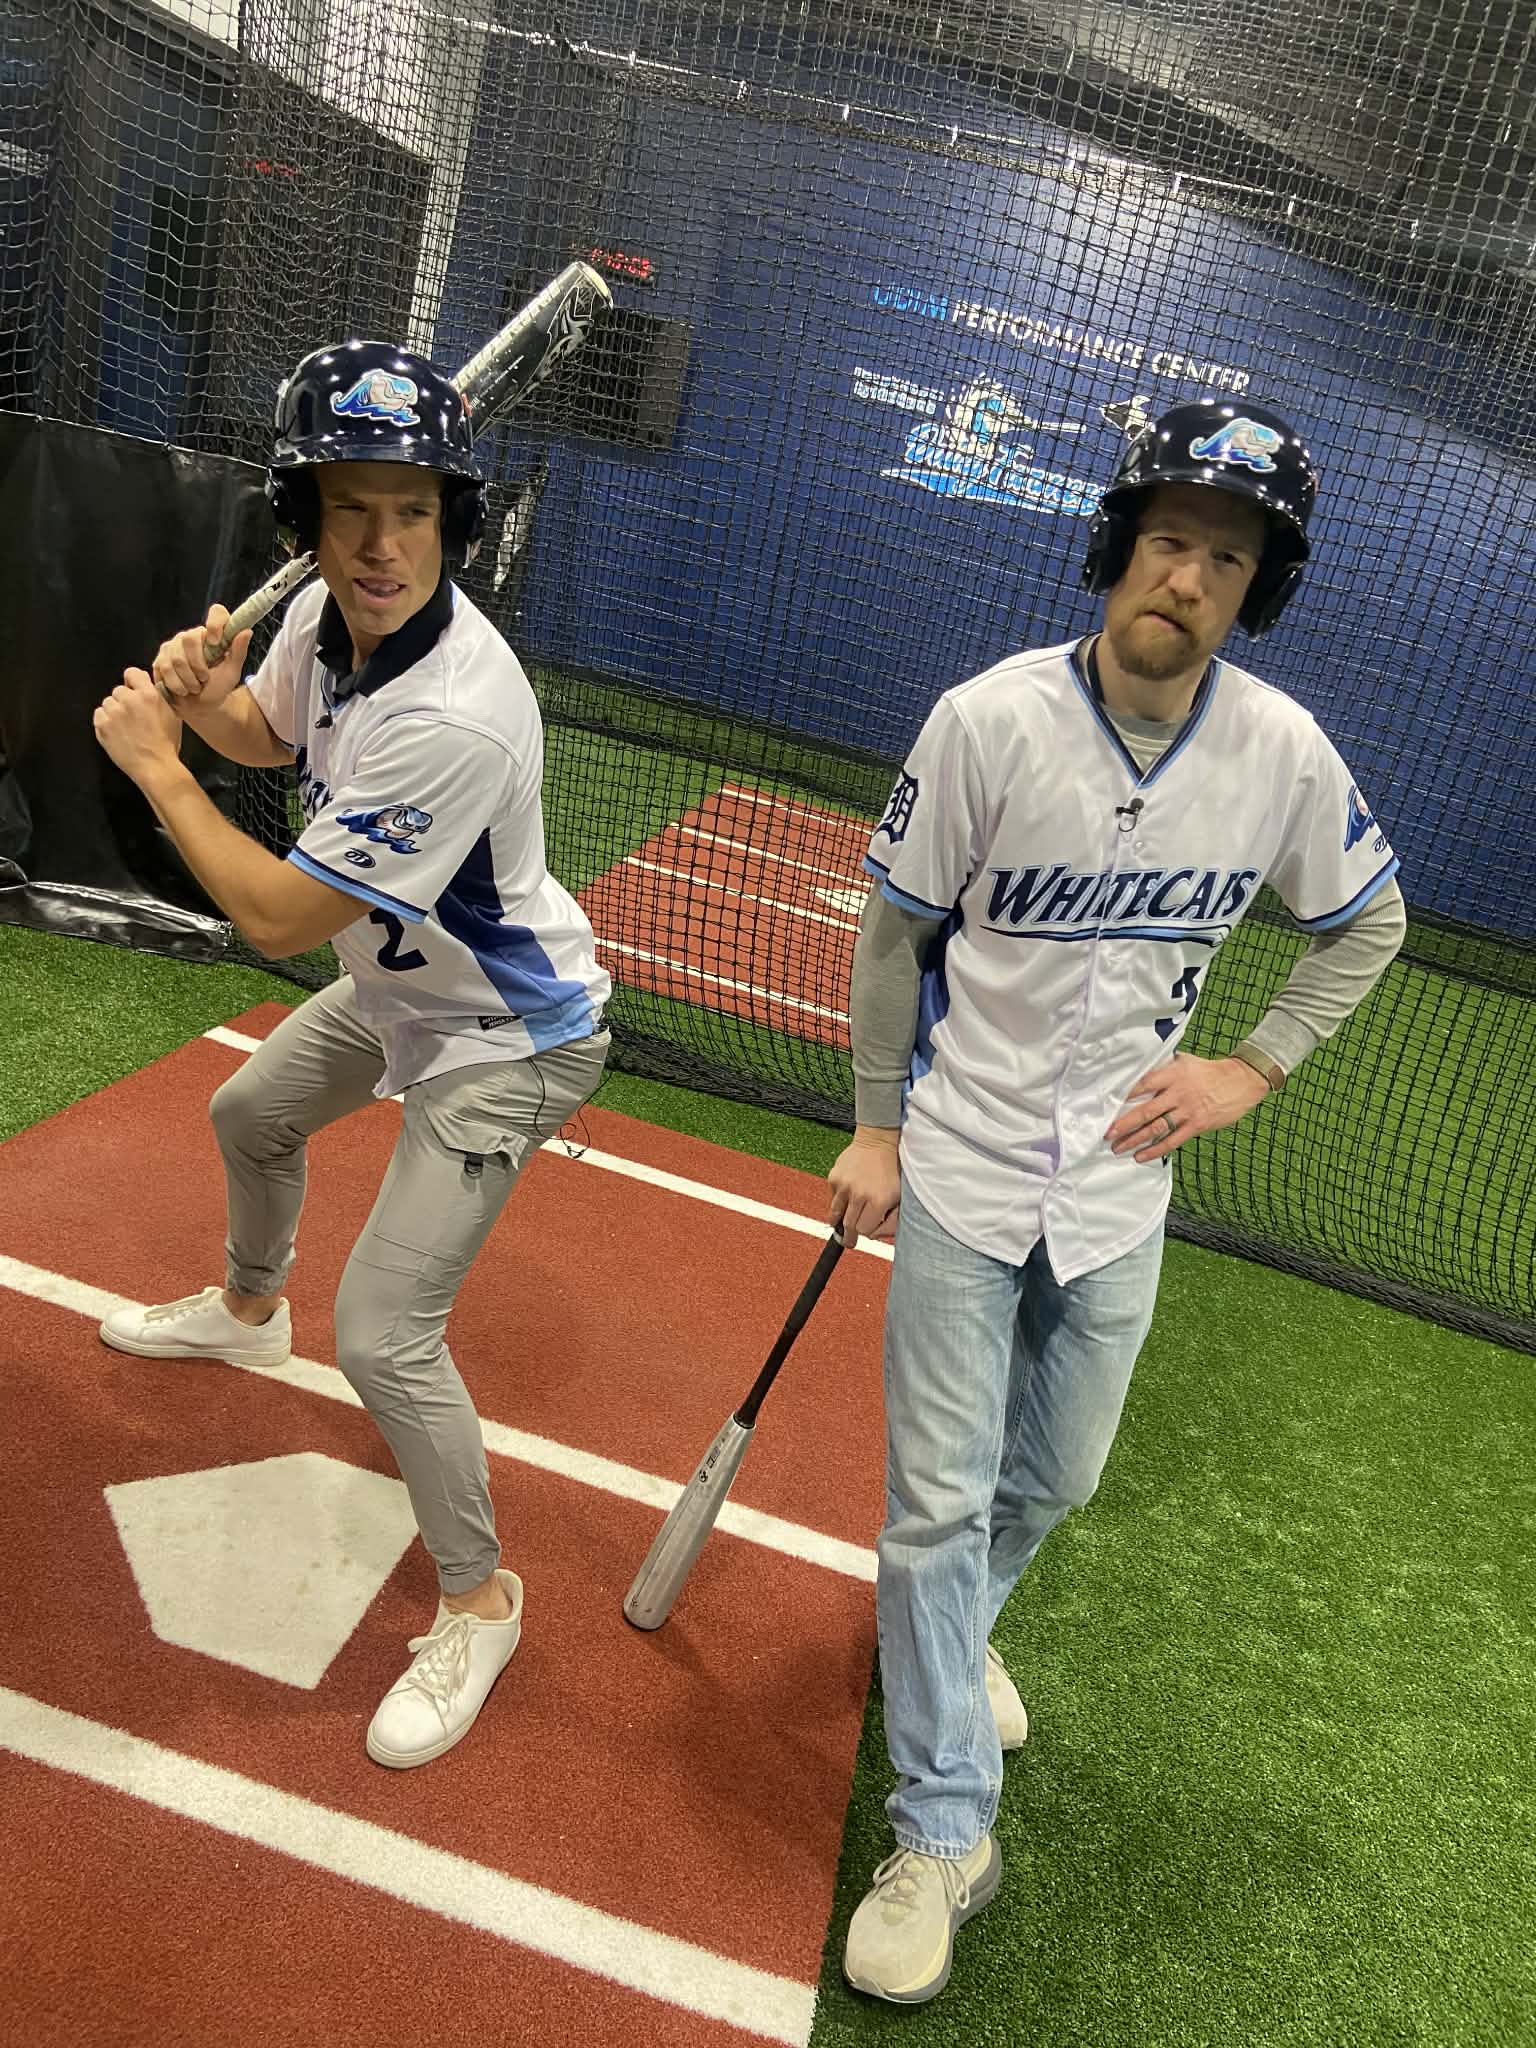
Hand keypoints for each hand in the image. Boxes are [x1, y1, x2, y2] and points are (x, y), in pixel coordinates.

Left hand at [94, 669, 185, 785]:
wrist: (155, 766)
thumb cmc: (165, 744)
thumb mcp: (171, 715)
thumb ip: (158, 697)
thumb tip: (148, 687)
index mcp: (149, 694)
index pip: (132, 673)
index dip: (132, 682)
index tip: (133, 690)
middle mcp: (130, 700)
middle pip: (118, 690)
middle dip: (124, 701)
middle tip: (132, 717)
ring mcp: (114, 712)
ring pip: (108, 703)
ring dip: (114, 712)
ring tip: (125, 727)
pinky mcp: (102, 725)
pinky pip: (98, 715)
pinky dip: (105, 722)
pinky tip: (117, 732)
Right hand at [150, 605, 251, 711]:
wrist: (198, 708)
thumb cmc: (217, 688)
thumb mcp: (231, 673)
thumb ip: (238, 652)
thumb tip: (247, 631)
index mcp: (212, 635)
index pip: (217, 613)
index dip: (215, 624)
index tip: (216, 642)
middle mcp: (192, 636)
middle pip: (190, 639)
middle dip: (198, 665)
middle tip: (204, 679)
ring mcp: (173, 645)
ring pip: (177, 658)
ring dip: (189, 679)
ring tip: (194, 687)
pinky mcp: (160, 658)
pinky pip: (165, 667)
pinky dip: (176, 684)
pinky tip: (182, 689)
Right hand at [828, 1127, 900, 1246]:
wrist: (878, 1141)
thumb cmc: (892, 1168)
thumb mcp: (900, 1195)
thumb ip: (892, 1219)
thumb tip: (875, 1236)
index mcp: (879, 1200)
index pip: (865, 1231)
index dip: (868, 1232)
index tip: (868, 1230)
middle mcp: (860, 1194)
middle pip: (849, 1226)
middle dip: (850, 1234)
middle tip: (849, 1241)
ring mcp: (844, 1186)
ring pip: (836, 1215)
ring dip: (840, 1220)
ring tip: (841, 1225)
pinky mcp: (834, 1178)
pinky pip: (833, 1198)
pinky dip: (839, 1200)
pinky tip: (847, 1196)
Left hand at [1106, 1050, 1269, 1163]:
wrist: (1241, 1081)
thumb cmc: (1209, 1070)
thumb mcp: (1185, 1060)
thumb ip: (1164, 1066)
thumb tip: (1140, 1068)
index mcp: (1173, 1074)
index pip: (1144, 1084)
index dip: (1125, 1095)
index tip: (1109, 1105)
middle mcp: (1178, 1093)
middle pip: (1146, 1110)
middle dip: (1124, 1124)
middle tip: (1107, 1134)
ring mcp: (1187, 1111)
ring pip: (1156, 1128)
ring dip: (1135, 1139)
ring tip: (1118, 1148)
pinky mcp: (1197, 1125)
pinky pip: (1172, 1140)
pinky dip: (1155, 1149)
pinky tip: (1141, 1156)